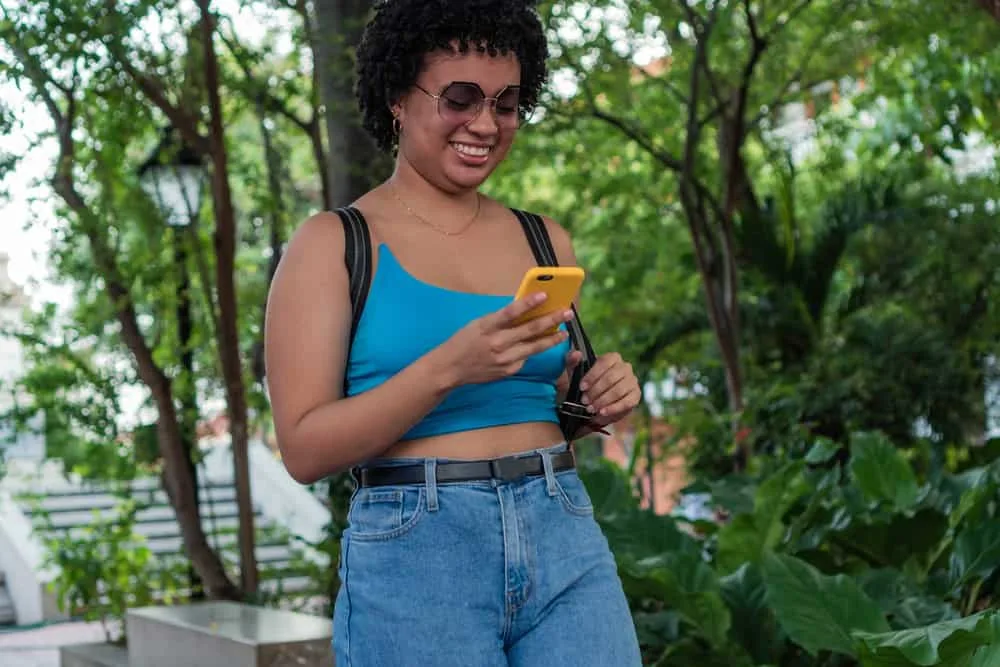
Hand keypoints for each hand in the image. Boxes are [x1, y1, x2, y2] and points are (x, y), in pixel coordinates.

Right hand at [436, 293, 574, 386]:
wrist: (451, 368)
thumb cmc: (464, 341)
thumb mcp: (479, 324)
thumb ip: (500, 319)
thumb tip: (525, 309)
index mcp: (487, 327)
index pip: (511, 312)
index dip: (529, 303)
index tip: (545, 295)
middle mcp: (497, 343)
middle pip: (530, 330)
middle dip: (552, 320)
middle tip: (567, 313)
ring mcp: (505, 359)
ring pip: (535, 347)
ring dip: (552, 339)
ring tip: (564, 332)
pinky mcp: (509, 370)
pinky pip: (525, 357)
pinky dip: (533, 350)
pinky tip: (539, 345)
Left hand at [580, 352, 640, 425]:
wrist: (595, 401)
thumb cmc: (586, 383)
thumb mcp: (574, 372)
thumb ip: (571, 361)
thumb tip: (576, 353)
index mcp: (613, 358)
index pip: (604, 363)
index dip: (592, 376)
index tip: (582, 387)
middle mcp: (625, 367)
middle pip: (611, 378)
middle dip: (596, 391)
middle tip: (584, 401)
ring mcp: (632, 381)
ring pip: (618, 390)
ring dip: (602, 401)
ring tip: (590, 408)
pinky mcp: (635, 396)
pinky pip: (627, 402)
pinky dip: (613, 408)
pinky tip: (602, 413)